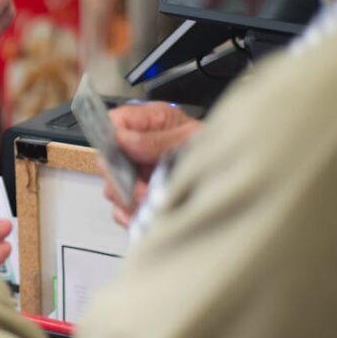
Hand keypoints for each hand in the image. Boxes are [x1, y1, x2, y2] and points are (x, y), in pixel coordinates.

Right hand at [105, 103, 201, 225]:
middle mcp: (134, 146)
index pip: (112, 123)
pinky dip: (131, 215)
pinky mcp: (136, 195)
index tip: (125, 156)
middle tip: (143, 190)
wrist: (230, 168)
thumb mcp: (191, 137)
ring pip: (112, 188)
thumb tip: (125, 140)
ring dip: (130, 199)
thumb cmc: (212, 147)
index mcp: (146, 122)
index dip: (113, 139)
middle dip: (123, 179)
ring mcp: (133, 172)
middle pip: (107, 161)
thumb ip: (157, 140)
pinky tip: (147, 214)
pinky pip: (121, 209)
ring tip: (152, 202)